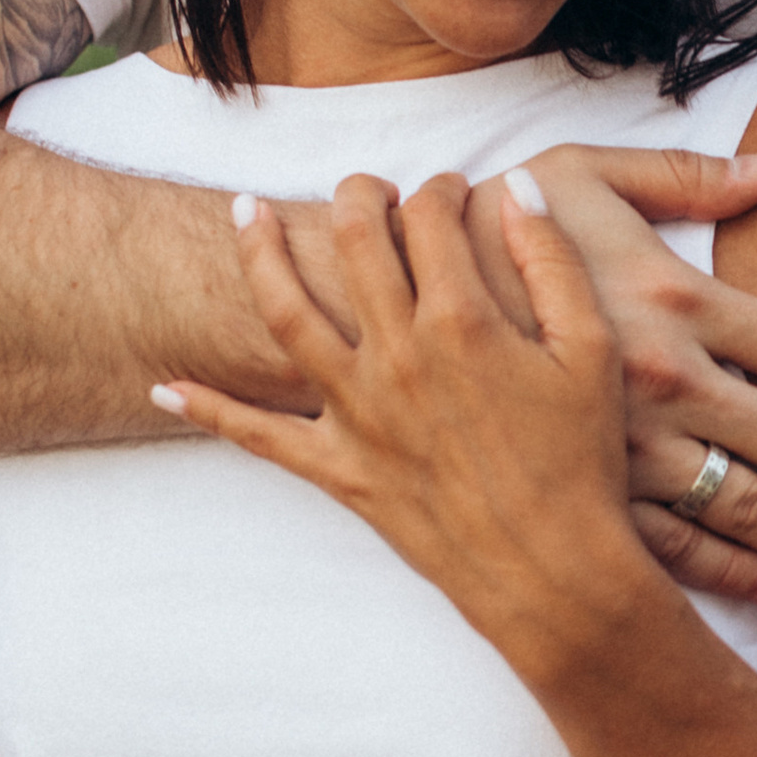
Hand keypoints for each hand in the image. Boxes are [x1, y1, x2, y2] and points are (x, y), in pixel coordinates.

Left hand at [159, 176, 654, 687]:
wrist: (553, 570)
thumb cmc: (581, 463)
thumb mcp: (590, 350)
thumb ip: (551, 259)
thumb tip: (517, 186)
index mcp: (461, 321)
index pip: (430, 218)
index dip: (439, 190)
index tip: (449, 192)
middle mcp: (396, 356)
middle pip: (353, 245)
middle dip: (356, 198)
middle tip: (364, 188)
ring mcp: (358, 412)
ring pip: (285, 315)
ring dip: (259, 254)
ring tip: (246, 212)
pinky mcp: (339, 467)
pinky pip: (259, 435)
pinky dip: (208, 408)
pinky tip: (165, 383)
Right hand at [517, 146, 756, 602]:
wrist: (381, 298)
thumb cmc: (490, 226)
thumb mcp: (581, 171)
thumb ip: (681, 172)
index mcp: (675, 301)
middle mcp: (663, 382)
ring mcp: (622, 446)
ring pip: (740, 509)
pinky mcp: (580, 486)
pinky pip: (666, 544)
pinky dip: (724, 570)